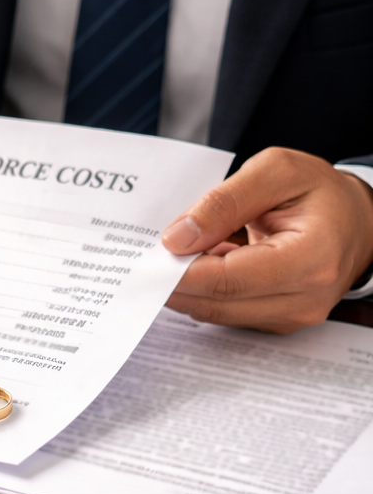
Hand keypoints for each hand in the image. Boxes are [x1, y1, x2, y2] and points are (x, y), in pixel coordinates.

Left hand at [162, 147, 372, 332]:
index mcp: (311, 257)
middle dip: (173, 283)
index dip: (180, 273)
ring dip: (185, 289)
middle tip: (142, 263)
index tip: (146, 260)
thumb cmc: (318, 191)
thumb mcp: (274, 172)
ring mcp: (293, 315)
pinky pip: (226, 312)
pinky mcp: (278, 321)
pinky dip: (203, 292)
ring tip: (165, 260)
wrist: (357, 218)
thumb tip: (177, 238)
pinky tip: (193, 267)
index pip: (228, 279)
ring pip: (217, 312)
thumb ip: (223, 202)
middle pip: (217, 302)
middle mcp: (305, 297)